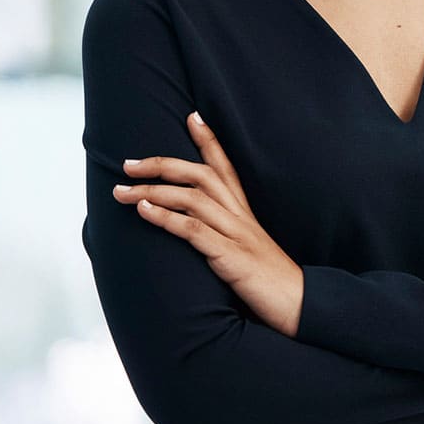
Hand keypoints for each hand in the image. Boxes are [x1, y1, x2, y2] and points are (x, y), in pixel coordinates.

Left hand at [112, 111, 303, 337]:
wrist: (301, 307)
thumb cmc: (271, 284)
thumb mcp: (248, 253)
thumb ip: (226, 239)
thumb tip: (198, 234)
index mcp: (246, 214)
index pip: (227, 167)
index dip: (210, 140)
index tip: (192, 116)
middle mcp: (242, 217)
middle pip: (203, 175)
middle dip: (162, 164)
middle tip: (128, 163)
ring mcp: (238, 235)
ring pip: (193, 198)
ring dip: (153, 191)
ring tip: (123, 191)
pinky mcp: (232, 258)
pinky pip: (195, 231)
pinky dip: (167, 218)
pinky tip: (145, 211)